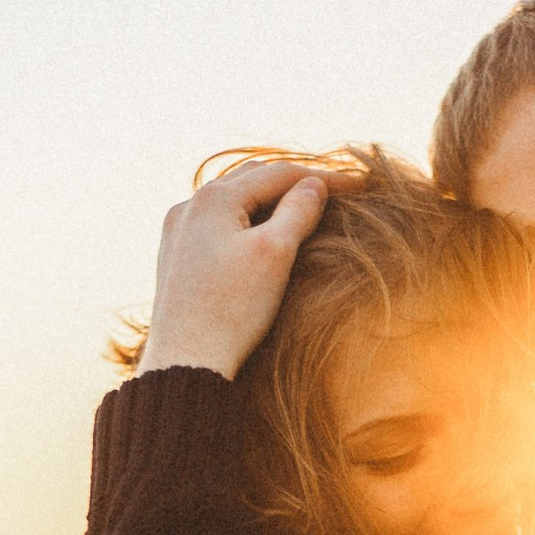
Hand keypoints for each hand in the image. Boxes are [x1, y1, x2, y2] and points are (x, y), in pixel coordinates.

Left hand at [136, 161, 356, 377]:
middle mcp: (190, 206)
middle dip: (294, 182)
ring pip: (232, 201)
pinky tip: (258, 234)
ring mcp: (178, 231)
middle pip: (252, 179)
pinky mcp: (175, 256)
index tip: (359, 186)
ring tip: (300, 208)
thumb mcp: (276, 254)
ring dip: (267, 200)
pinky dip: (245, 220)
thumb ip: (298, 212)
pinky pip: (216, 223)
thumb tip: (315, 186)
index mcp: (214, 198)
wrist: (185, 360)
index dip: (324, 177)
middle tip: (333, 192)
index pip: (280, 173)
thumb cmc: (233, 309)